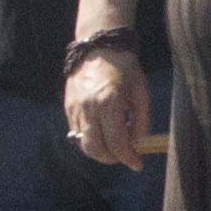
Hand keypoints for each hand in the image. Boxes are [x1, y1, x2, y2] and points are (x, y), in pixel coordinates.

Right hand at [63, 45, 149, 168]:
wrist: (98, 47)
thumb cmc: (125, 68)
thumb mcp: (142, 93)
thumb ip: (142, 122)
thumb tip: (139, 146)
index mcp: (109, 102)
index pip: (117, 143)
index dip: (128, 158)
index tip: (138, 164)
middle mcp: (89, 107)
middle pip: (95, 149)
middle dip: (112, 159)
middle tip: (124, 155)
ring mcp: (75, 108)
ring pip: (83, 144)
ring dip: (100, 150)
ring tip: (114, 143)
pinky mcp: (68, 107)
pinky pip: (77, 132)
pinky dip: (90, 138)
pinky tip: (102, 130)